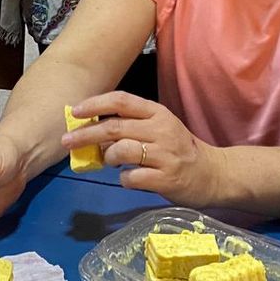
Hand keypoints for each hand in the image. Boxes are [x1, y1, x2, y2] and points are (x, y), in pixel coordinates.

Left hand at [65, 92, 224, 206]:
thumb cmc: (178, 149)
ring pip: (121, 151)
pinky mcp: (166, 178)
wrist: (213, 174)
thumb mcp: (159, 129)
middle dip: (85, 134)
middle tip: (66, 142)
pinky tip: (128, 178)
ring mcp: (164, 155)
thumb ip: (130, 126)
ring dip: (107, 158)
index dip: (95, 104)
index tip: (75, 111)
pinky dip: (124, 179)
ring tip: (110, 162)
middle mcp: (160, 130)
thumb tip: (93, 130)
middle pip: (114, 128)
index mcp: (157, 113)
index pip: (121, 101)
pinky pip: (132, 177)